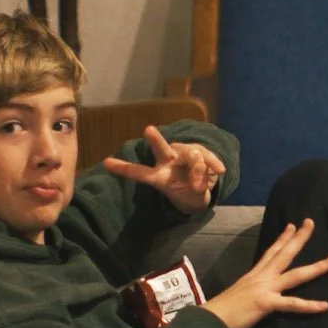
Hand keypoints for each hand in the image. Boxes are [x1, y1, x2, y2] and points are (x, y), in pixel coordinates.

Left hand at [101, 126, 225, 213]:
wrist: (205, 189)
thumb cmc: (191, 193)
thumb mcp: (194, 196)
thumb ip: (196, 185)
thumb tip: (200, 166)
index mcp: (159, 177)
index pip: (139, 172)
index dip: (124, 168)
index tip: (106, 162)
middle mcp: (168, 161)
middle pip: (161, 149)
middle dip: (156, 140)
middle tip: (148, 130)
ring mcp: (183, 154)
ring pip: (191, 155)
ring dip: (200, 169)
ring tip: (204, 182)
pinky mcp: (198, 150)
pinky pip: (206, 154)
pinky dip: (213, 163)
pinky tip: (221, 171)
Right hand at [201, 219, 327, 327]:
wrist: (208, 322)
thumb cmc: (218, 313)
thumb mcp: (236, 296)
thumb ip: (247, 292)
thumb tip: (252, 296)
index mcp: (252, 276)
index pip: (270, 252)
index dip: (282, 238)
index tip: (292, 226)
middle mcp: (260, 278)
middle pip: (284, 254)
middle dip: (299, 238)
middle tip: (311, 223)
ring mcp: (264, 289)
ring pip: (296, 274)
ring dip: (317, 267)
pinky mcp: (266, 303)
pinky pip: (292, 304)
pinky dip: (309, 306)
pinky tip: (325, 305)